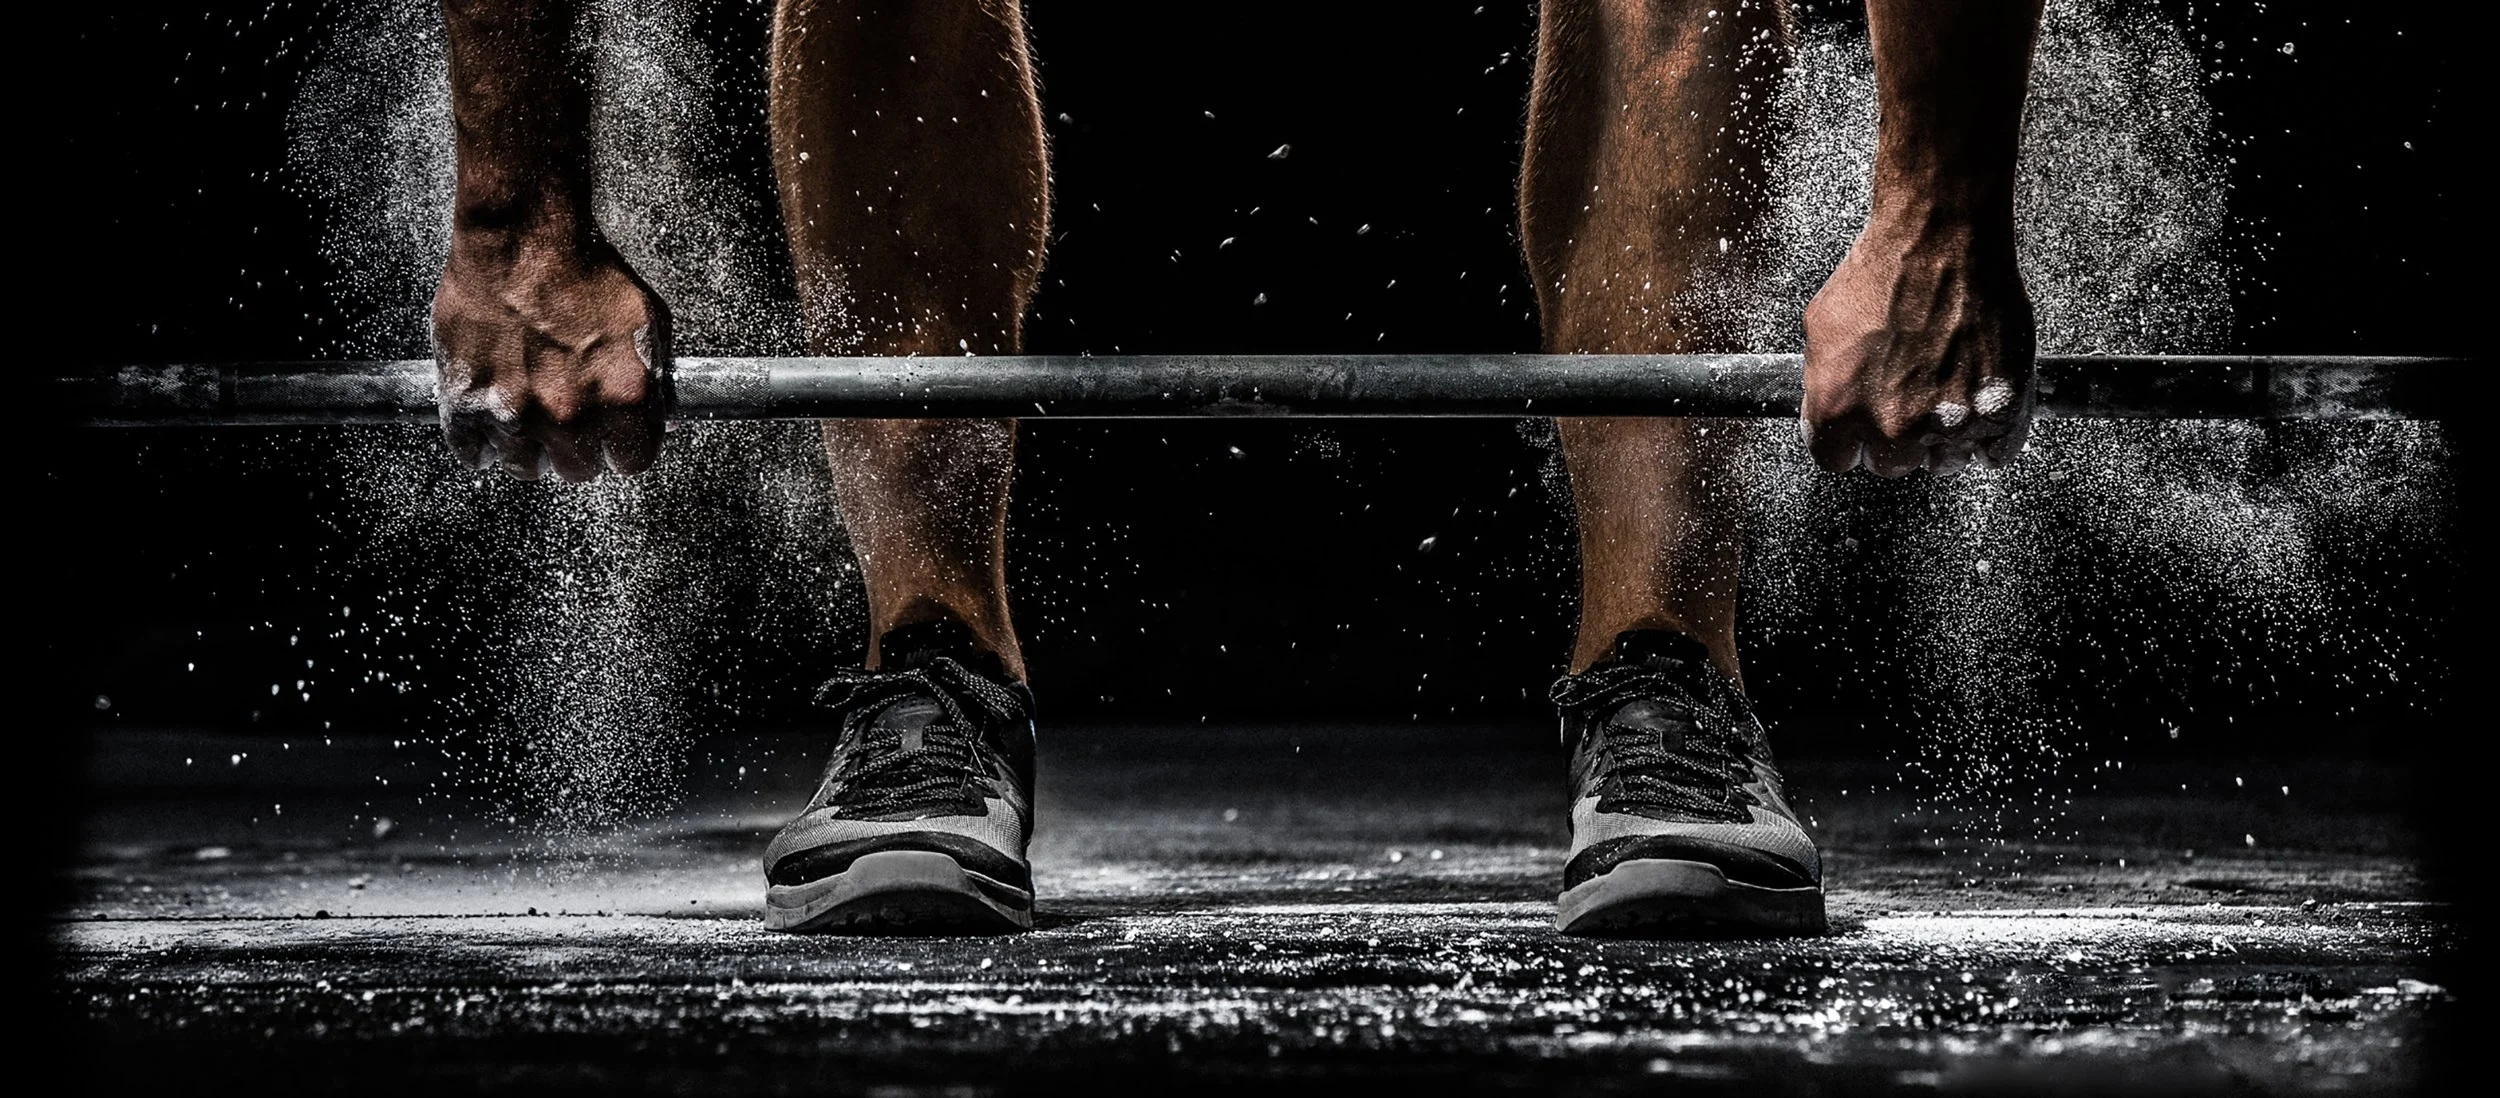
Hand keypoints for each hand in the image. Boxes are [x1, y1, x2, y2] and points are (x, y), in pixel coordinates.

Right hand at [430, 233, 671, 480]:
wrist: (522, 240)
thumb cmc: (587, 272)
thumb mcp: (650, 321)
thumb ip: (659, 378)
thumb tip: (664, 421)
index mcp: (623, 397)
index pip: (631, 462)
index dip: (621, 449)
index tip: (611, 439)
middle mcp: (571, 414)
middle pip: (578, 470)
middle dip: (577, 450)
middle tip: (567, 421)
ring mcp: (515, 412)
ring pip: (526, 468)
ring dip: (529, 451)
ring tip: (529, 419)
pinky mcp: (466, 401)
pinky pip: (473, 453)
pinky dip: (481, 443)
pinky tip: (492, 421)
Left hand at [1801, 211, 2034, 475]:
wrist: (1941, 239)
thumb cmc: (1881, 273)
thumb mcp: (1820, 327)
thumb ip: (1820, 383)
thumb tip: (1827, 412)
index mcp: (1837, 412)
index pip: (1837, 459)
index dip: (1850, 439)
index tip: (1863, 423)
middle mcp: (1891, 427)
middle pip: (1891, 464)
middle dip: (1896, 437)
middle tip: (1908, 397)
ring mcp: (1948, 423)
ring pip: (1944, 462)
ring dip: (1944, 439)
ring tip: (1946, 392)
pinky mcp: (1999, 410)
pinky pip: (1994, 453)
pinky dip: (1991, 436)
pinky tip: (1979, 402)